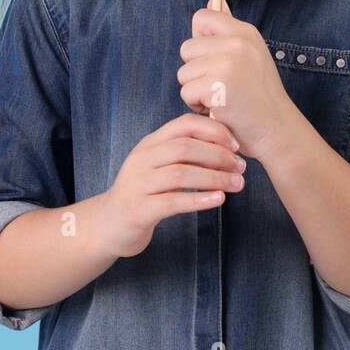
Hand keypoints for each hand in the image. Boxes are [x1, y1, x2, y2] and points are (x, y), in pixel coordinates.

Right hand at [95, 113, 246, 258]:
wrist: (108, 225)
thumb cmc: (144, 193)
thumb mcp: (159, 166)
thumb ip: (184, 153)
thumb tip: (227, 146)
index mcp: (150, 144)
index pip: (184, 124)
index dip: (214, 130)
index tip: (236, 144)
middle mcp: (142, 160)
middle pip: (184, 147)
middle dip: (219, 155)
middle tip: (241, 167)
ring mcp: (138, 185)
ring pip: (180, 174)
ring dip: (214, 178)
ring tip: (237, 184)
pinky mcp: (139, 210)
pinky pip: (172, 202)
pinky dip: (199, 199)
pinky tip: (219, 200)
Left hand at [177, 0, 300, 161]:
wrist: (276, 129)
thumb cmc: (259, 96)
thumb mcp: (250, 55)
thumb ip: (228, 31)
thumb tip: (214, 0)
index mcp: (245, 32)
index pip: (201, 18)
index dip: (200, 39)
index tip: (214, 58)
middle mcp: (237, 43)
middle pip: (187, 48)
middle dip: (196, 70)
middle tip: (220, 84)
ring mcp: (228, 64)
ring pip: (184, 72)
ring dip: (196, 90)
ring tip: (221, 97)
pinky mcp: (217, 86)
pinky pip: (187, 92)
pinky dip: (198, 105)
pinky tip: (219, 108)